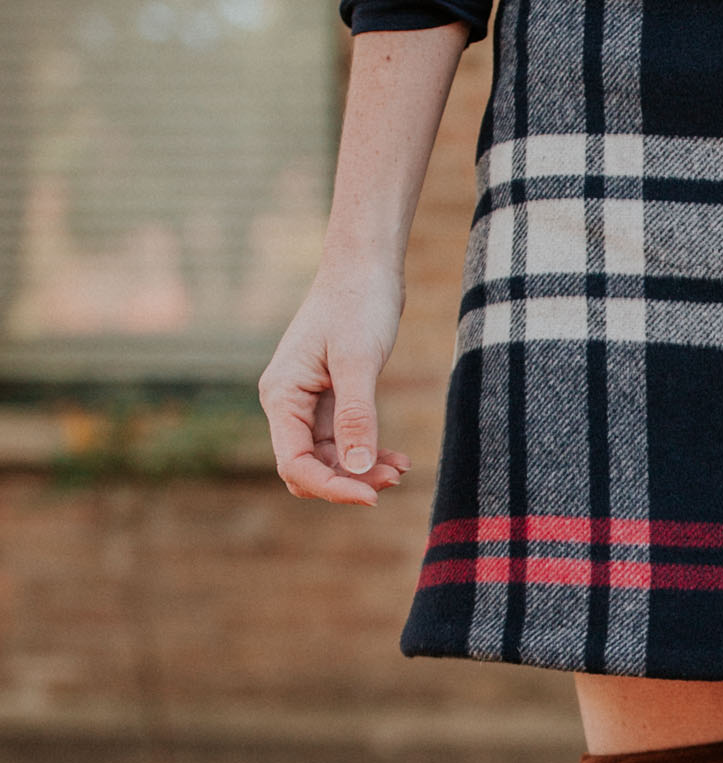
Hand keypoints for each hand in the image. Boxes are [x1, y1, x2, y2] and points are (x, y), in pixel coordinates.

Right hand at [259, 270, 409, 505]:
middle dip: (349, 481)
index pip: (295, 464)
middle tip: (395, 478)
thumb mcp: (358, 361)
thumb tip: (356, 469)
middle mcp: (288, 404)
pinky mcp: (331, 398)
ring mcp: (308, 403)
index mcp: (281, 396)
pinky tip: (399, 458)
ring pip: (330, 458)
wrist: (365, 266)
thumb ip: (356, 416)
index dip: (331, 487)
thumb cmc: (357, 303)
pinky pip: (345, 441)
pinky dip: (369, 452)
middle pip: (310, 467)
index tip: (372, 496)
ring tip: (402, 468)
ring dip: (363, 469)